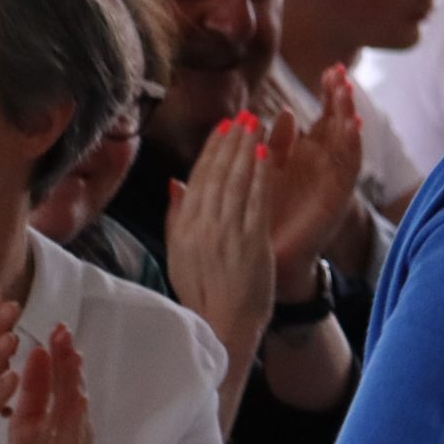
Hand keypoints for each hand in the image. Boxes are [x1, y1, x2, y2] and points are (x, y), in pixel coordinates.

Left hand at [2, 325, 90, 443]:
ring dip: (75, 382)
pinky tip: (75, 396)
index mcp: (57, 420)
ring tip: (72, 353)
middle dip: (67, 359)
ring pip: (75, 410)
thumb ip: (36, 397)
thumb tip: (38, 357)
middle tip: (62, 328)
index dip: (58, 356)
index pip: (58, 383)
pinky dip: (75, 417)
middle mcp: (72, 430)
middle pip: (69, 389)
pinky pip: (72, 439)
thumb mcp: (29, 431)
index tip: (55, 328)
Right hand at [168, 112, 273, 354]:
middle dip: (231, 142)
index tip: (223, 127)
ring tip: (257, 124)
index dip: (211, 150)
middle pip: (217, 175)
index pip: (198, 180)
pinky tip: (268, 153)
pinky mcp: (251, 243)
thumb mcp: (179, 256)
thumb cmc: (202, 295)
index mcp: (183, 230)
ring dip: (248, 150)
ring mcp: (226, 235)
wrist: (223, 328)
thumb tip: (175, 182)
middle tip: (244, 115)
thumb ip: (176, 218)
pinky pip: (257, 201)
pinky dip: (261, 175)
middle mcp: (202, 228)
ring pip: (237, 182)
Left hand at [267, 68, 362, 279]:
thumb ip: (271, 145)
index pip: (323, 117)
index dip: (328, 93)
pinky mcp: (335, 197)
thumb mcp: (263, 174)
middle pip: (338, 122)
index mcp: (305, 156)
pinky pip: (348, 168)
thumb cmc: (263, 217)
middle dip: (340, 97)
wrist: (267, 262)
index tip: (330, 69)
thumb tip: (277, 112)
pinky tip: (353, 126)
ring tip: (347, 91)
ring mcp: (331, 181)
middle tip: (340, 72)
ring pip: (346, 140)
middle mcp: (323, 165)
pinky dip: (353, 146)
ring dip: (348, 115)